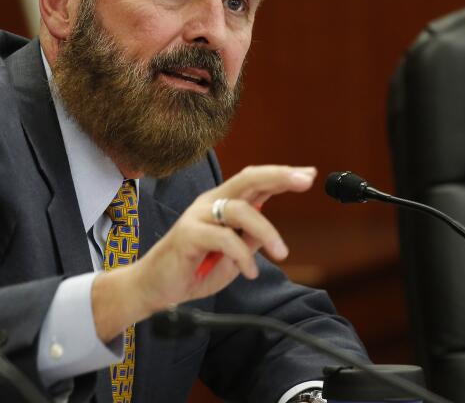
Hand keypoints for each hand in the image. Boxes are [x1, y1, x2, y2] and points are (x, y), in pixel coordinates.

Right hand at [91, 165, 316, 340]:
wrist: (155, 289)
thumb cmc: (193, 270)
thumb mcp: (232, 255)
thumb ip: (248, 239)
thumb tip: (268, 228)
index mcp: (221, 204)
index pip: (254, 182)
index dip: (281, 175)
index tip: (309, 174)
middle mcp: (210, 203)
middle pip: (247, 178)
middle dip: (278, 175)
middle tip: (305, 181)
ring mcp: (197, 216)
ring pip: (240, 210)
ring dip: (267, 232)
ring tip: (281, 253)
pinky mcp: (187, 234)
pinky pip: (224, 239)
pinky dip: (243, 256)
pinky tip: (250, 272)